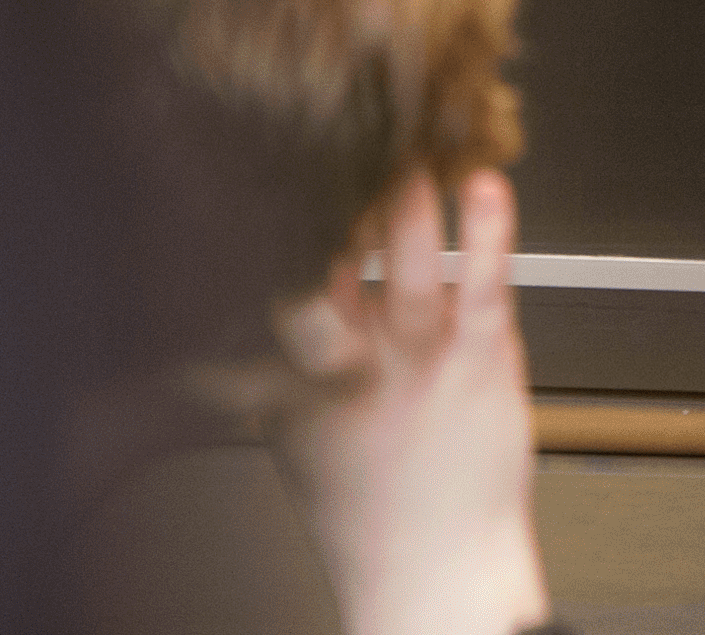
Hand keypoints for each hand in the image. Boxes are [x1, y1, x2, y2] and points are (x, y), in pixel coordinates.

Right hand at [276, 170, 548, 634]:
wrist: (434, 573)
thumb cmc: (373, 500)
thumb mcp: (293, 431)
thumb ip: (259, 369)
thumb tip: (216, 324)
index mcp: (294, 373)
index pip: (272, 277)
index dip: (261, 221)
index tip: (251, 161)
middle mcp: (350, 357)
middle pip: (325, 260)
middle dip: (324, 197)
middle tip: (321, 132)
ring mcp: (414, 357)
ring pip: (400, 259)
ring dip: (401, 200)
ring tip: (402, 143)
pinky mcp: (478, 362)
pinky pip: (480, 285)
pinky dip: (486, 232)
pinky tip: (488, 186)